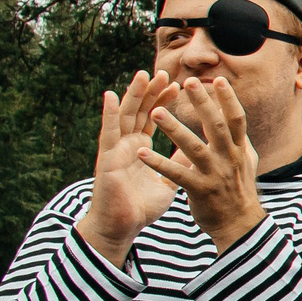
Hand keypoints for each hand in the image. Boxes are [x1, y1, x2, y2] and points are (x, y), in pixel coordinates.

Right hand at [78, 71, 184, 268]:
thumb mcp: (167, 181)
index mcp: (140, 148)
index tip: (179, 85)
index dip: (164, 100)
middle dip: (151, 91)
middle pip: (139, 111)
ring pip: (124, 116)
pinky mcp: (106, 159)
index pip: (153, 118)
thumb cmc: (140, 206)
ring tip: (143, 75)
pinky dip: (108, 113)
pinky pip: (107, 133)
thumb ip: (177, 163)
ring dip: (133, 95)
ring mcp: (115, 150)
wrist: (121, 228)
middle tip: (165, 72)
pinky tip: (110, 95)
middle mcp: (127, 145)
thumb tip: (194, 149)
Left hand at [148, 77, 264, 252]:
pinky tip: (141, 153)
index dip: (229, 99)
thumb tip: (238, 122)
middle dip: (202, 104)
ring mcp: (215, 174)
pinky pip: (176, 174)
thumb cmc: (239, 192)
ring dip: (173, 129)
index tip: (219, 80)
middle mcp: (229, 159)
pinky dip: (158, 163)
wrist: (239, 225)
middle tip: (188, 83)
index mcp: (239, 150)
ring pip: (193, 147)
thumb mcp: (246, 164)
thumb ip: (240, 142)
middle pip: (216, 126)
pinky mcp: (200, 191)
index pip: (236, 119)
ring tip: (155, 112)